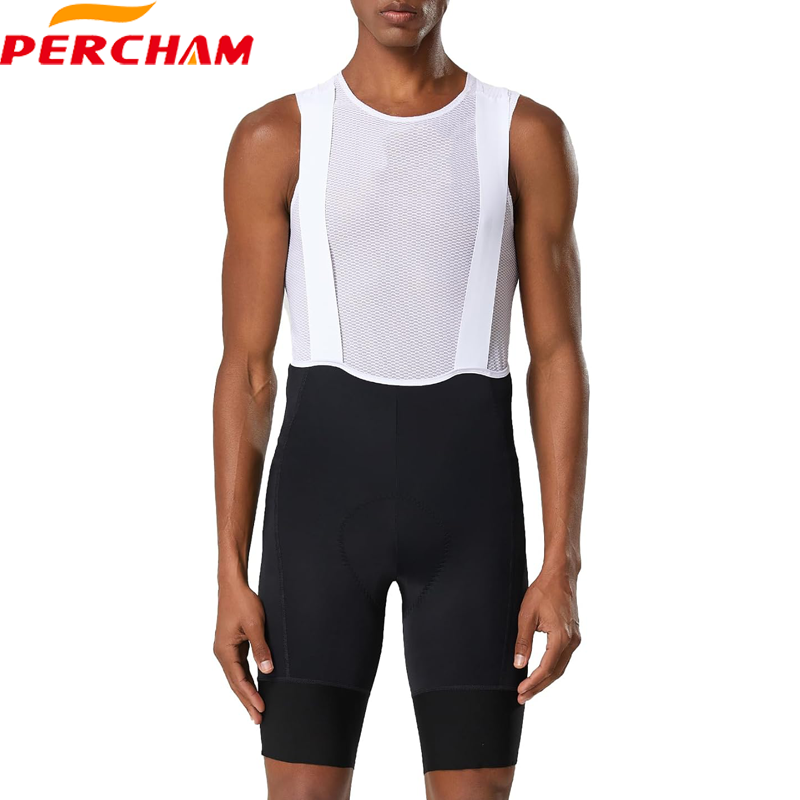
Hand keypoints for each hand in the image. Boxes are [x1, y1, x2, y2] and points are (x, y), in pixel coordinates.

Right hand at [213, 581, 273, 723]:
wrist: (233, 585)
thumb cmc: (242, 602)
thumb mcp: (254, 625)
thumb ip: (261, 648)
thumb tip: (268, 671)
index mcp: (224, 651)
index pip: (239, 680)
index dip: (251, 696)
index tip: (261, 709)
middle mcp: (222, 653)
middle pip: (235, 683)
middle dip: (247, 701)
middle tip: (258, 720)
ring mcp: (226, 650)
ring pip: (237, 677)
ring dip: (246, 692)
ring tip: (256, 709)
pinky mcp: (232, 645)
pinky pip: (239, 667)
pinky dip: (246, 679)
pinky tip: (253, 687)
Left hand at [513, 569, 580, 703]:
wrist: (561, 575)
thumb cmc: (543, 591)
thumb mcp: (527, 615)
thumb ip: (523, 641)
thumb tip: (518, 664)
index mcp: (561, 638)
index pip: (546, 668)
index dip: (533, 682)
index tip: (520, 691)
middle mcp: (572, 641)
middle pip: (555, 672)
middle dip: (539, 686)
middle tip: (522, 697)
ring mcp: (575, 637)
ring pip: (561, 666)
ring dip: (546, 679)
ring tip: (530, 689)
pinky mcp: (573, 633)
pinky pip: (563, 657)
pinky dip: (553, 668)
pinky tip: (542, 672)